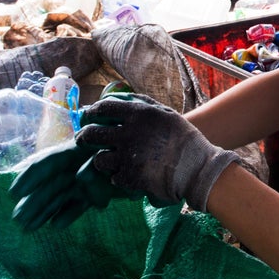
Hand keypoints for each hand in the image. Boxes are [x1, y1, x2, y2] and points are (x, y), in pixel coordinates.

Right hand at [9, 138, 135, 231]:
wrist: (150, 152)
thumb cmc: (128, 143)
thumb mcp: (113, 147)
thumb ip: (98, 161)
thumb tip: (82, 176)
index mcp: (77, 150)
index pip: (48, 162)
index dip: (30, 176)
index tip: (14, 192)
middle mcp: (76, 166)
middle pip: (51, 185)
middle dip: (33, 202)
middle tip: (16, 219)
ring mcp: (84, 181)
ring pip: (60, 197)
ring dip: (43, 211)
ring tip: (27, 228)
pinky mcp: (94, 193)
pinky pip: (78, 205)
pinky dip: (68, 214)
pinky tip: (55, 225)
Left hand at [76, 95, 238, 210]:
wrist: (196, 167)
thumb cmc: (185, 138)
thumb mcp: (166, 114)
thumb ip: (144, 106)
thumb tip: (125, 100)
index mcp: (138, 115)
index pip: (103, 108)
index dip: (91, 112)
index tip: (87, 115)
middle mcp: (128, 133)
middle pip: (92, 134)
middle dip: (83, 136)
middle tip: (82, 139)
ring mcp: (127, 156)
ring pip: (98, 159)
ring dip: (100, 160)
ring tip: (105, 161)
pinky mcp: (129, 177)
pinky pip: (113, 177)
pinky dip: (116, 177)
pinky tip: (124, 175)